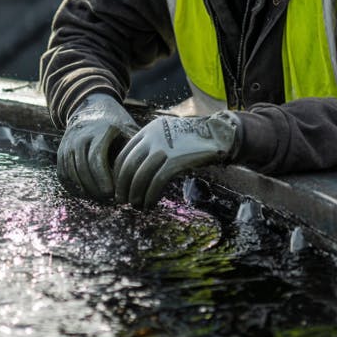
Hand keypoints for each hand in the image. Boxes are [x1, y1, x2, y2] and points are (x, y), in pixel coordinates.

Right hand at [57, 92, 139, 200]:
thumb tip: (147, 170)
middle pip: (82, 167)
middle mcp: (80, 136)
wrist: (90, 108)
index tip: (111, 192)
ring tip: (99, 198)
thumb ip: (134, 148)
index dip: (102, 177)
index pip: (96, 157)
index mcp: (99, 131)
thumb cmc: (116, 125)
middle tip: (107, 198)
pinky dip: (73, 186)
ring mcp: (68, 144)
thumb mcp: (127, 129)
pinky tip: (87, 193)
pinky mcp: (61, 153)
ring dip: (84, 188)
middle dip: (94, 187)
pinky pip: (64, 174)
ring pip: (71, 172)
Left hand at [113, 113, 239, 208]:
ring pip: (140, 176)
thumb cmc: (194, 139)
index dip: (118, 175)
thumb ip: (153, 147)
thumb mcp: (168, 135)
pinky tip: (150, 204)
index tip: (119, 188)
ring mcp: (163, 149)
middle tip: (123, 201)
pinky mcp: (175, 161)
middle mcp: (152, 137)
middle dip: (123, 187)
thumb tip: (137, 172)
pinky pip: (156, 183)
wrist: (219, 134)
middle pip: (128, 166)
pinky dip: (150, 196)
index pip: (123, 155)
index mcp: (148, 130)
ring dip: (135, 195)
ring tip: (137, 206)